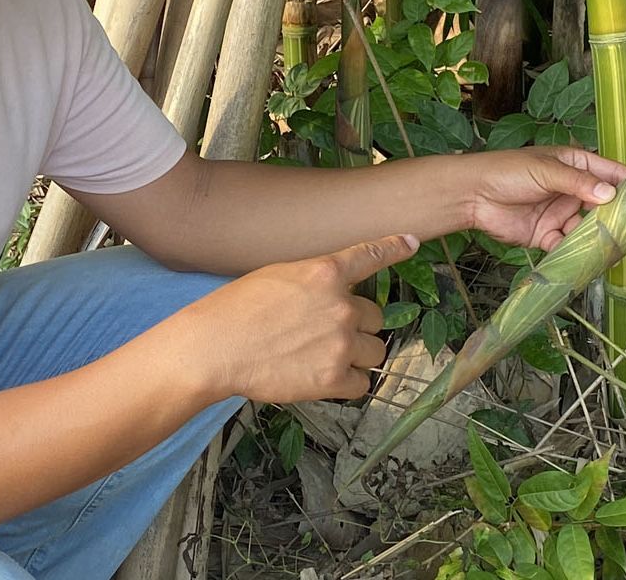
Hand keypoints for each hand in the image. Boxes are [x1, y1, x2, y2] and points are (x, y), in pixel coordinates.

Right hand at [177, 234, 418, 403]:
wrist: (214, 347)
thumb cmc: (234, 309)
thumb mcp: (278, 276)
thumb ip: (314, 281)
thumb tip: (331, 292)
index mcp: (326, 273)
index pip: (371, 255)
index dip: (394, 247)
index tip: (411, 241)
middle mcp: (341, 306)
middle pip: (376, 317)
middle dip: (357, 325)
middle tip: (324, 333)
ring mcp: (340, 344)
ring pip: (376, 351)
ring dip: (358, 354)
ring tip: (324, 357)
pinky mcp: (332, 379)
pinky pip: (362, 383)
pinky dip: (349, 382)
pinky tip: (323, 377)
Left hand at [464, 147, 625, 251]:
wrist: (472, 195)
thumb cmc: (507, 171)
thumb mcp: (546, 171)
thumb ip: (578, 183)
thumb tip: (610, 195)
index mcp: (574, 165)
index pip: (610, 173)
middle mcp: (571, 190)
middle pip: (604, 205)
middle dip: (620, 217)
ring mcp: (560, 213)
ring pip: (589, 229)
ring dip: (600, 238)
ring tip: (618, 248)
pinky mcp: (547, 235)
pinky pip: (568, 246)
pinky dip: (578, 254)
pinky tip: (590, 261)